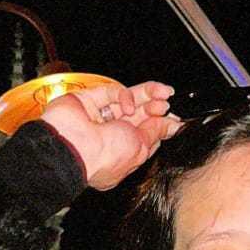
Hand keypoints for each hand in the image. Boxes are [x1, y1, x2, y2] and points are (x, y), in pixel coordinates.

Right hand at [39, 80, 179, 189]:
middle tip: (166, 104)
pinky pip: (111, 92)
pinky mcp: (88, 100)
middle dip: (155, 108)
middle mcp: (109, 136)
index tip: (174, 119)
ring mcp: (98, 117)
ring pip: (127, 100)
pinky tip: (128, 106)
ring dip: (147, 95)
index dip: (160, 125)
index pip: (144, 135)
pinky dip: (124, 95)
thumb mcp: (140, 147)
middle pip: (138, 116)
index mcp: (121, 154)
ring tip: (162, 94)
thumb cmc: (104, 157)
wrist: (75, 147)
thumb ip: (155, 132)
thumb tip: (172, 125)